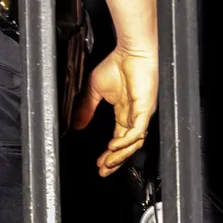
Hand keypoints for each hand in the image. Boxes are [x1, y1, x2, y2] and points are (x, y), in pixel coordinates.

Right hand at [72, 45, 157, 175]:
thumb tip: (77, 125)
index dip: (110, 153)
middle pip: (128, 146)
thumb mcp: (95, 90)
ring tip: (108, 164)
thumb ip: (86, 108)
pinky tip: (114, 146)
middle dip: (115, 160)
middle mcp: (135, 116)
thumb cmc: (117, 65)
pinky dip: (126, 140)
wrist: (130, 51)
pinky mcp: (145, 108)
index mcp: (124, 113)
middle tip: (103, 171)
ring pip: (134, 142)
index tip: (99, 164)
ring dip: (120, 154)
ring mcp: (141, 113)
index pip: (119, 139)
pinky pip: (137, 130)